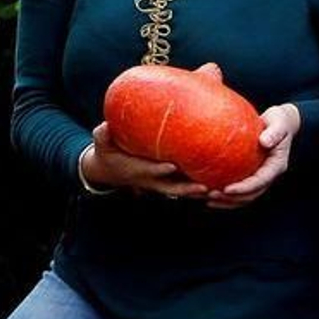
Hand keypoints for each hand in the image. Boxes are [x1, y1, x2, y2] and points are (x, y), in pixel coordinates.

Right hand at [83, 122, 208, 199]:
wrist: (108, 171)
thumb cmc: (107, 152)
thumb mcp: (101, 143)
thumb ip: (103, 135)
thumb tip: (105, 125)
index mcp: (136, 169)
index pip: (149, 171)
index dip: (160, 170)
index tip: (172, 166)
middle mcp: (150, 180)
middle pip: (171, 187)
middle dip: (186, 188)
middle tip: (204, 188)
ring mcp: (159, 183)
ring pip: (181, 190)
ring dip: (197, 192)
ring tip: (217, 191)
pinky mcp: (165, 182)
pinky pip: (183, 187)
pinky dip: (197, 188)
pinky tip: (216, 184)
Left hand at [207, 104, 299, 207]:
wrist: (281, 123)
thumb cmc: (279, 121)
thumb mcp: (280, 121)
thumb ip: (274, 131)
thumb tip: (264, 141)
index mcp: (276, 166)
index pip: (260, 182)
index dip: (244, 188)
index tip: (226, 189)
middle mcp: (269, 176)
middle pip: (251, 195)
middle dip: (232, 199)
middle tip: (211, 195)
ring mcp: (261, 178)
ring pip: (244, 197)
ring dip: (226, 201)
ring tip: (207, 198)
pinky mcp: (253, 175)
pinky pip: (239, 188)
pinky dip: (225, 194)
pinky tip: (208, 192)